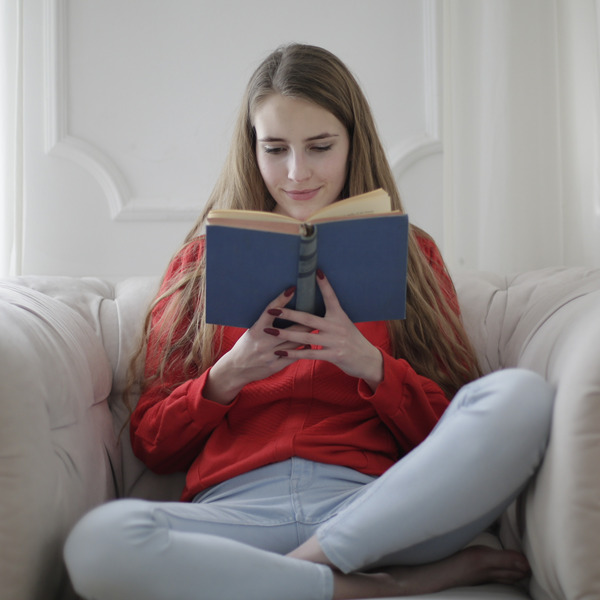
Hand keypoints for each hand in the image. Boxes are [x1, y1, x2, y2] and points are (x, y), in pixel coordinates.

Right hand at [203, 286, 311, 403]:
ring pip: (294, 343)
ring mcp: (270, 355)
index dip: (281, 300)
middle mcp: (264, 342)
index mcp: (256, 330)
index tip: (292, 289)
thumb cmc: (245, 347)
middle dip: (304, 321)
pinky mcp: (275, 366)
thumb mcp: (252, 332)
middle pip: (289, 329)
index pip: (270, 311)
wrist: (236, 369)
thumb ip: (266, 324)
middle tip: (317, 311)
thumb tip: (281, 309)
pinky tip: (310, 344)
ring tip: (318, 327)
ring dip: (306, 335)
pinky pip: (293, 357)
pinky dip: (302, 350)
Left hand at [263, 270, 383, 391]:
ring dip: (286, 334)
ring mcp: (335, 341)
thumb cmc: (352, 340)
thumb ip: (330, 318)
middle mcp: (337, 326)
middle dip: (288, 314)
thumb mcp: (344, 325)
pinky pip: (309, 353)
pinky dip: (294, 353)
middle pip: (308, 318)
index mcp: (340, 316)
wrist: (367, 360)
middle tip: (272, 309)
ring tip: (270, 332)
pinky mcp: (333, 355)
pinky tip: (281, 353)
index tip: (316, 271)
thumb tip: (312, 309)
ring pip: (305, 336)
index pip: (331, 297)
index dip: (324, 285)